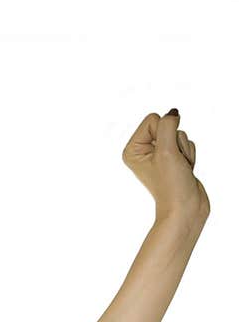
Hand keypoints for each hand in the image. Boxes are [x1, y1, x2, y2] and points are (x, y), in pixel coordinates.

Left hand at [122, 109, 209, 224]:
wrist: (185, 208)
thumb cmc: (171, 185)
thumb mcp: (166, 150)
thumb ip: (168, 125)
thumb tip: (172, 113)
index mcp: (132, 149)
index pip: (153, 119)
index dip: (165, 134)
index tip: (164, 155)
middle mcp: (143, 151)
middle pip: (167, 125)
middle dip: (175, 143)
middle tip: (174, 163)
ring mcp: (159, 154)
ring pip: (179, 134)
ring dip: (184, 150)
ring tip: (179, 167)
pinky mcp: (173, 158)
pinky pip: (186, 143)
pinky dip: (189, 155)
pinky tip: (184, 169)